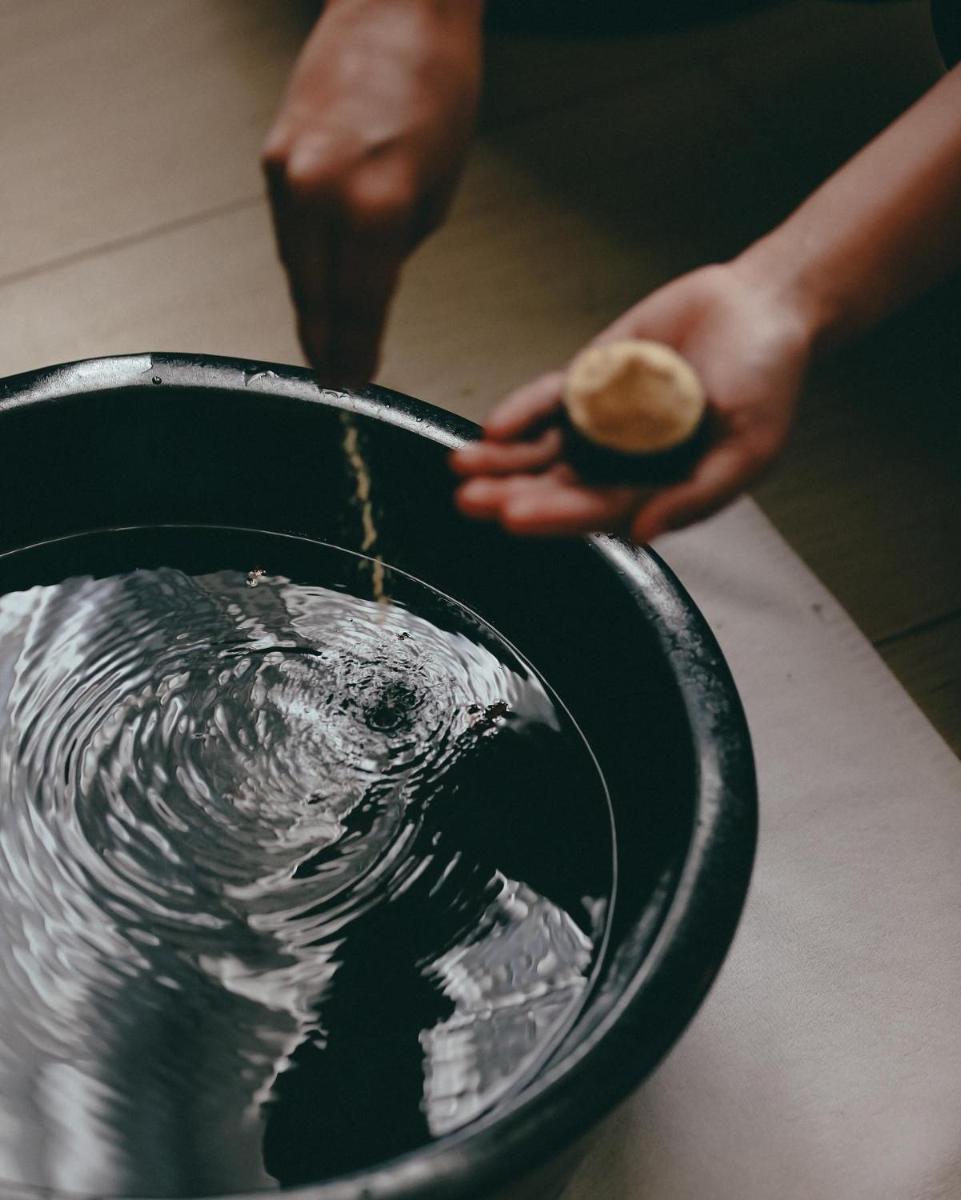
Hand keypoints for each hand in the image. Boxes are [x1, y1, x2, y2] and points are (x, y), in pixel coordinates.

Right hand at [263, 0, 482, 383]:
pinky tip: (310, 284)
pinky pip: (287, 230)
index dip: (355, 354)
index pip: (359, 308)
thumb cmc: (434, 86)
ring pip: (294, 267)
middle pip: (315, 298)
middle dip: (325, 345)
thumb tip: (369, 284)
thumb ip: (398, 248)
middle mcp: (322, 194)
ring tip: (320, 345)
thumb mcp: (439, 190)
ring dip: (309, 308)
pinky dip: (300, 263)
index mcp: (375, 209)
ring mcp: (289, 174)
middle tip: (331, 381)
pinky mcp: (274, 157)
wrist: (396, 8)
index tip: (353, 383)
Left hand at [450, 261, 815, 541]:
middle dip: (512, 494)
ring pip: (542, 450)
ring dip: (501, 461)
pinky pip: (548, 401)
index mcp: (659, 486)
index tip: (514, 517)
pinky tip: (492, 426)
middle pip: (557, 486)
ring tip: (461, 467)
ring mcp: (602, 420)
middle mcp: (623, 460)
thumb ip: (697, 495)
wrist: (762, 306)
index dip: (553, 516)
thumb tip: (644, 535)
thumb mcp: (748, 447)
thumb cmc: (767, 379)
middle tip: (471, 501)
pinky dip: (520, 411)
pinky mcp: (591, 381)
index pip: (596, 511)